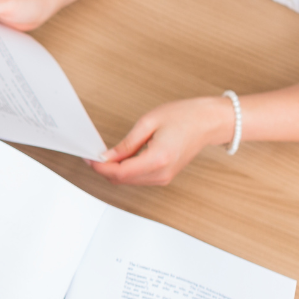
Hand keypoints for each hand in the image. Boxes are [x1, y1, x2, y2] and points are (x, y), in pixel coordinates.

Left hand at [89, 95, 235, 185]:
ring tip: (105, 154)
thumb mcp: (149, 122)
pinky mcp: (165, 176)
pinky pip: (138, 179)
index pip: (120, 173)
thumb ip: (126, 143)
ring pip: (128, 182)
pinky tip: (121, 158)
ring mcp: (164, 178)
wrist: (209, 122)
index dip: (100, 167)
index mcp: (158, 159)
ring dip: (114, 171)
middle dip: (104, 169)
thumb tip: (107, 156)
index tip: (88, 157)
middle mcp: (161, 174)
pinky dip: (125, 171)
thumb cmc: (185, 117)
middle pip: (122, 180)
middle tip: (92, 154)